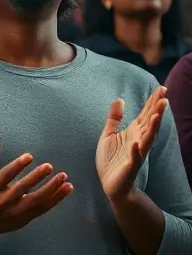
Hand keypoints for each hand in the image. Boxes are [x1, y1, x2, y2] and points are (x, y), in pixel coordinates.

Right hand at [0, 135, 71, 246]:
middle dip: (36, 177)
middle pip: (22, 188)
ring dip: (51, 189)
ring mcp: (16, 211)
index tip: (29, 156)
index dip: (17, 166)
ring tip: (63, 177)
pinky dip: (56, 199)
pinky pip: (43, 208)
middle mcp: (4, 201)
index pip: (5, 176)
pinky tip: (66, 189)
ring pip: (36, 200)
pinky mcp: (25, 218)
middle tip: (49, 166)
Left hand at [96, 87, 167, 201]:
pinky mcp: (129, 166)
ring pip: (146, 138)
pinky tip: (136, 143)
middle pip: (149, 123)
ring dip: (152, 127)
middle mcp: (138, 141)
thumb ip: (114, 118)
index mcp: (133, 132)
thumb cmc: (111, 160)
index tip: (161, 88)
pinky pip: (134, 158)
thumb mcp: (108, 134)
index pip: (145, 114)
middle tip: (165, 95)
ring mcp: (135, 153)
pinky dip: (136, 151)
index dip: (152, 102)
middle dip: (156, 110)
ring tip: (156, 115)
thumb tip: (120, 99)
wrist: (111, 184)